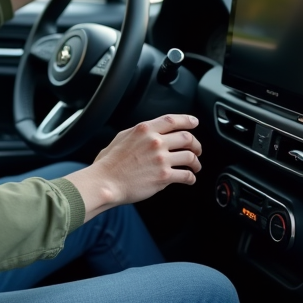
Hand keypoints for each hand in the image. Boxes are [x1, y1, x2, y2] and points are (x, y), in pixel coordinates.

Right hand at [63, 114, 200, 220]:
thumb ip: (139, 133)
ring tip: (195, 167)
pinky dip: (191, 178)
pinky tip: (190, 179)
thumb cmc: (109, 163)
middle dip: (196, 144)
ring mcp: (161, 159)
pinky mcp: (164, 176)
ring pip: (190, 157)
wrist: (105, 182)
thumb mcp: (121, 137)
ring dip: (196, 162)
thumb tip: (150, 133)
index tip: (194, 123)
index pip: (172, 120)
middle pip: (187, 138)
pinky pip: (186, 175)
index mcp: (145, 130)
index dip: (187, 120)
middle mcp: (155, 142)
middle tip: (197, 150)